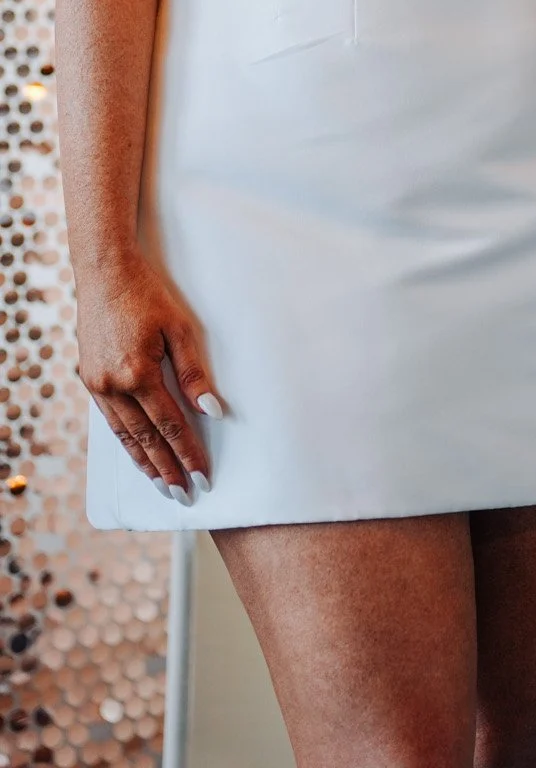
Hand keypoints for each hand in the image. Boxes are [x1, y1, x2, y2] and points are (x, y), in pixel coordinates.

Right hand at [76, 255, 221, 498]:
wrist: (105, 273)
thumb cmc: (148, 295)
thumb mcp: (180, 327)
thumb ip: (194, 372)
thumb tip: (212, 410)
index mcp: (138, 372)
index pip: (170, 424)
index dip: (187, 453)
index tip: (202, 475)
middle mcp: (113, 384)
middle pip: (145, 438)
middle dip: (166, 469)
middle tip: (184, 495)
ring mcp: (97, 384)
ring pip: (124, 435)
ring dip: (143, 462)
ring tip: (161, 485)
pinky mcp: (89, 379)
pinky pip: (110, 421)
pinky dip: (126, 441)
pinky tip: (137, 453)